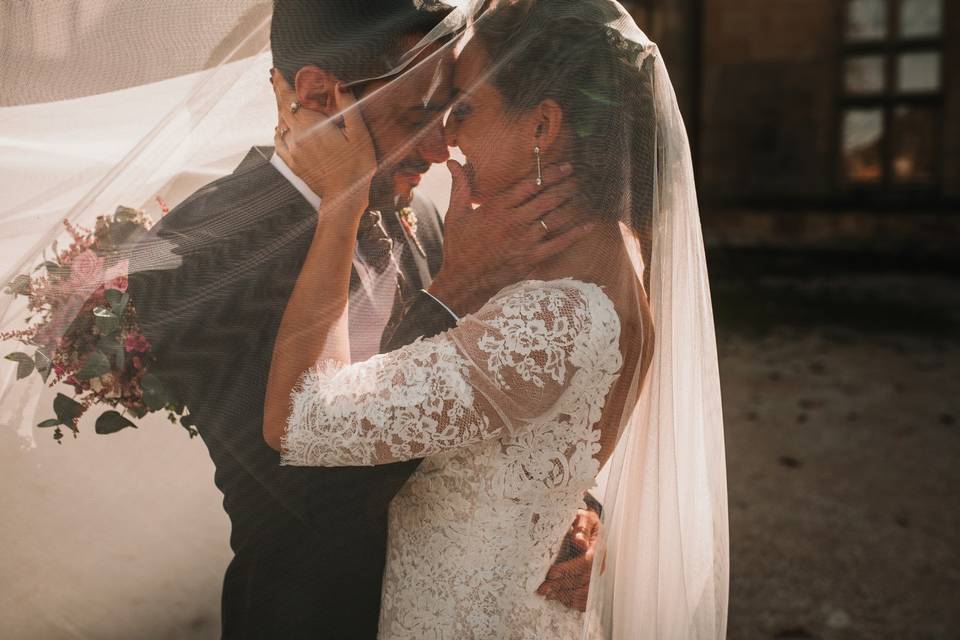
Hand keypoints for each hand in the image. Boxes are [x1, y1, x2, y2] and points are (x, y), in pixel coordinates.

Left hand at [273, 73, 375, 202]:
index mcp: (311, 126)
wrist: (345, 197)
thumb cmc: (357, 166)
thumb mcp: (359, 134)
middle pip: (282, 110)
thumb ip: (348, 106)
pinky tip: (280, 129)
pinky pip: (279, 144)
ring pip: (280, 125)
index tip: (275, 72)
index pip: (289, 99)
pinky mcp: (294, 165)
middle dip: (279, 93)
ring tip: (282, 102)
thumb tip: (339, 84)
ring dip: (280, 112)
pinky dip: (278, 133)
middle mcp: (297, 137)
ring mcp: (293, 152)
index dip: (280, 83)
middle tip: (276, 80)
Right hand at [427, 160, 596, 315]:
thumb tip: (453, 161)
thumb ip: (460, 186)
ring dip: (572, 204)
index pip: (529, 184)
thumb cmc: (459, 246)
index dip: (550, 173)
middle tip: (579, 178)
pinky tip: (589, 225)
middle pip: (547, 198)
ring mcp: (524, 240)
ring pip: (555, 217)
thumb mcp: (456, 214)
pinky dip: (576, 233)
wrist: (464, 280)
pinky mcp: (531, 258)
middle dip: (566, 186)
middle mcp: (514, 221)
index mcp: (497, 207)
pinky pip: (559, 243)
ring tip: (583, 195)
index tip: (564, 167)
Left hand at [536, 508, 603, 611]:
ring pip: (585, 593)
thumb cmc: (583, 522)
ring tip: (548, 595)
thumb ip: (582, 527)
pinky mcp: (592, 583)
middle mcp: (599, 565)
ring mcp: (596, 576)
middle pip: (583, 581)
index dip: (568, 570)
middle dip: (561, 586)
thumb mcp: (583, 518)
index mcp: (598, 548)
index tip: (550, 573)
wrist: (589, 527)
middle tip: (543, 588)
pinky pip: (586, 599)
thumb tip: (579, 541)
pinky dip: (574, 603)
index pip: (585, 563)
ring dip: (566, 596)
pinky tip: (560, 600)